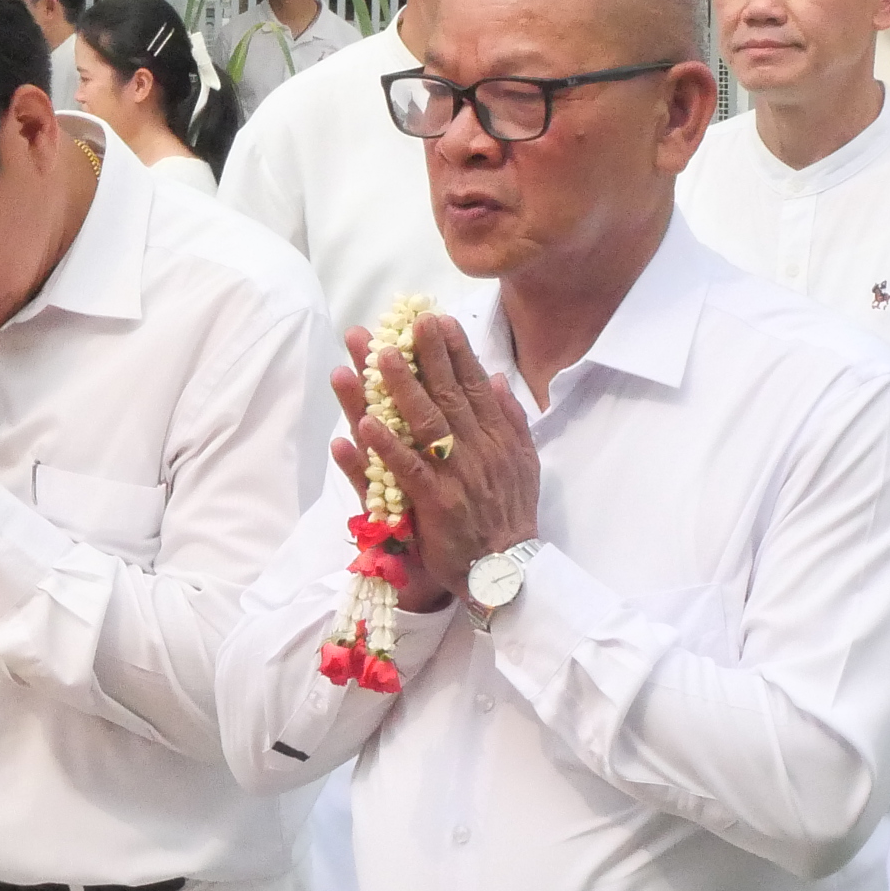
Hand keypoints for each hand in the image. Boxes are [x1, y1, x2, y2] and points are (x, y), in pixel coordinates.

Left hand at [331, 312, 538, 613]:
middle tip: (407, 321)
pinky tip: (365, 424)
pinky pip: (408, 470)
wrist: (508, 572)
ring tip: (378, 357)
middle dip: (427, 355)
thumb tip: (495, 378)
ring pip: (426, 424)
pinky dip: (387, 447)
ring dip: (401, 389)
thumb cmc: (510, 517)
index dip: (456, 350)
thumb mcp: (524, 463)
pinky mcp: (437, 504)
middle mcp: (480, 451)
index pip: (475, 385)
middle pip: (449, 394)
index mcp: (498, 438)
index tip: (438, 319)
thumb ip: (510, 419)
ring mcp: (458, 476)